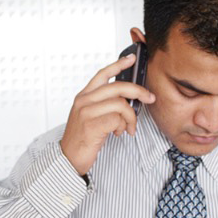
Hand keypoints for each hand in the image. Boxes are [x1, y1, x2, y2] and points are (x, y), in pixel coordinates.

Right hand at [60, 54, 155, 175]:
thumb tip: (127, 99)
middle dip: (139, 92)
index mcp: (83, 96)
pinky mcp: (92, 125)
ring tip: (128, 127)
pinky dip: (123, 127)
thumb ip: (102, 104)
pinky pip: (117, 119)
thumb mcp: (88, 116)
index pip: (102, 74)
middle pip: (118, 87)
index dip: (118, 65)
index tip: (131, 59)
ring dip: (131, 118)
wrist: (68, 158)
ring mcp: (87, 112)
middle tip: (150, 98)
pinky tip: (118, 133)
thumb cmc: (81, 139)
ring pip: (121, 105)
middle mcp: (84, 101)